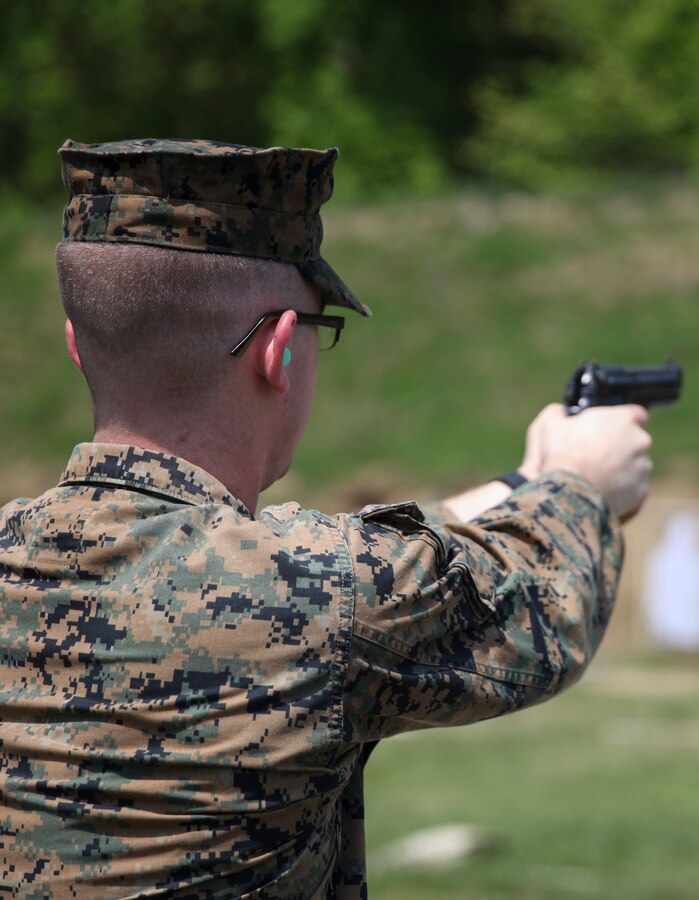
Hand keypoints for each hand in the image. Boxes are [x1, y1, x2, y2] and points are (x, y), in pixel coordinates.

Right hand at [520, 403, 651, 520]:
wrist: (570, 491)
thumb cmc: (562, 454)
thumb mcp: (554, 424)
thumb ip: (563, 413)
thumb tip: (562, 413)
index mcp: (625, 418)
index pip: (636, 414)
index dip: (621, 422)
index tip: (609, 430)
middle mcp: (640, 440)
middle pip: (635, 440)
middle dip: (620, 447)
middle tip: (597, 455)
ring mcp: (643, 466)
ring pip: (636, 465)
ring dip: (621, 468)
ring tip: (597, 476)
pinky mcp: (641, 489)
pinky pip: (634, 487)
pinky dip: (622, 489)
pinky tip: (602, 490)